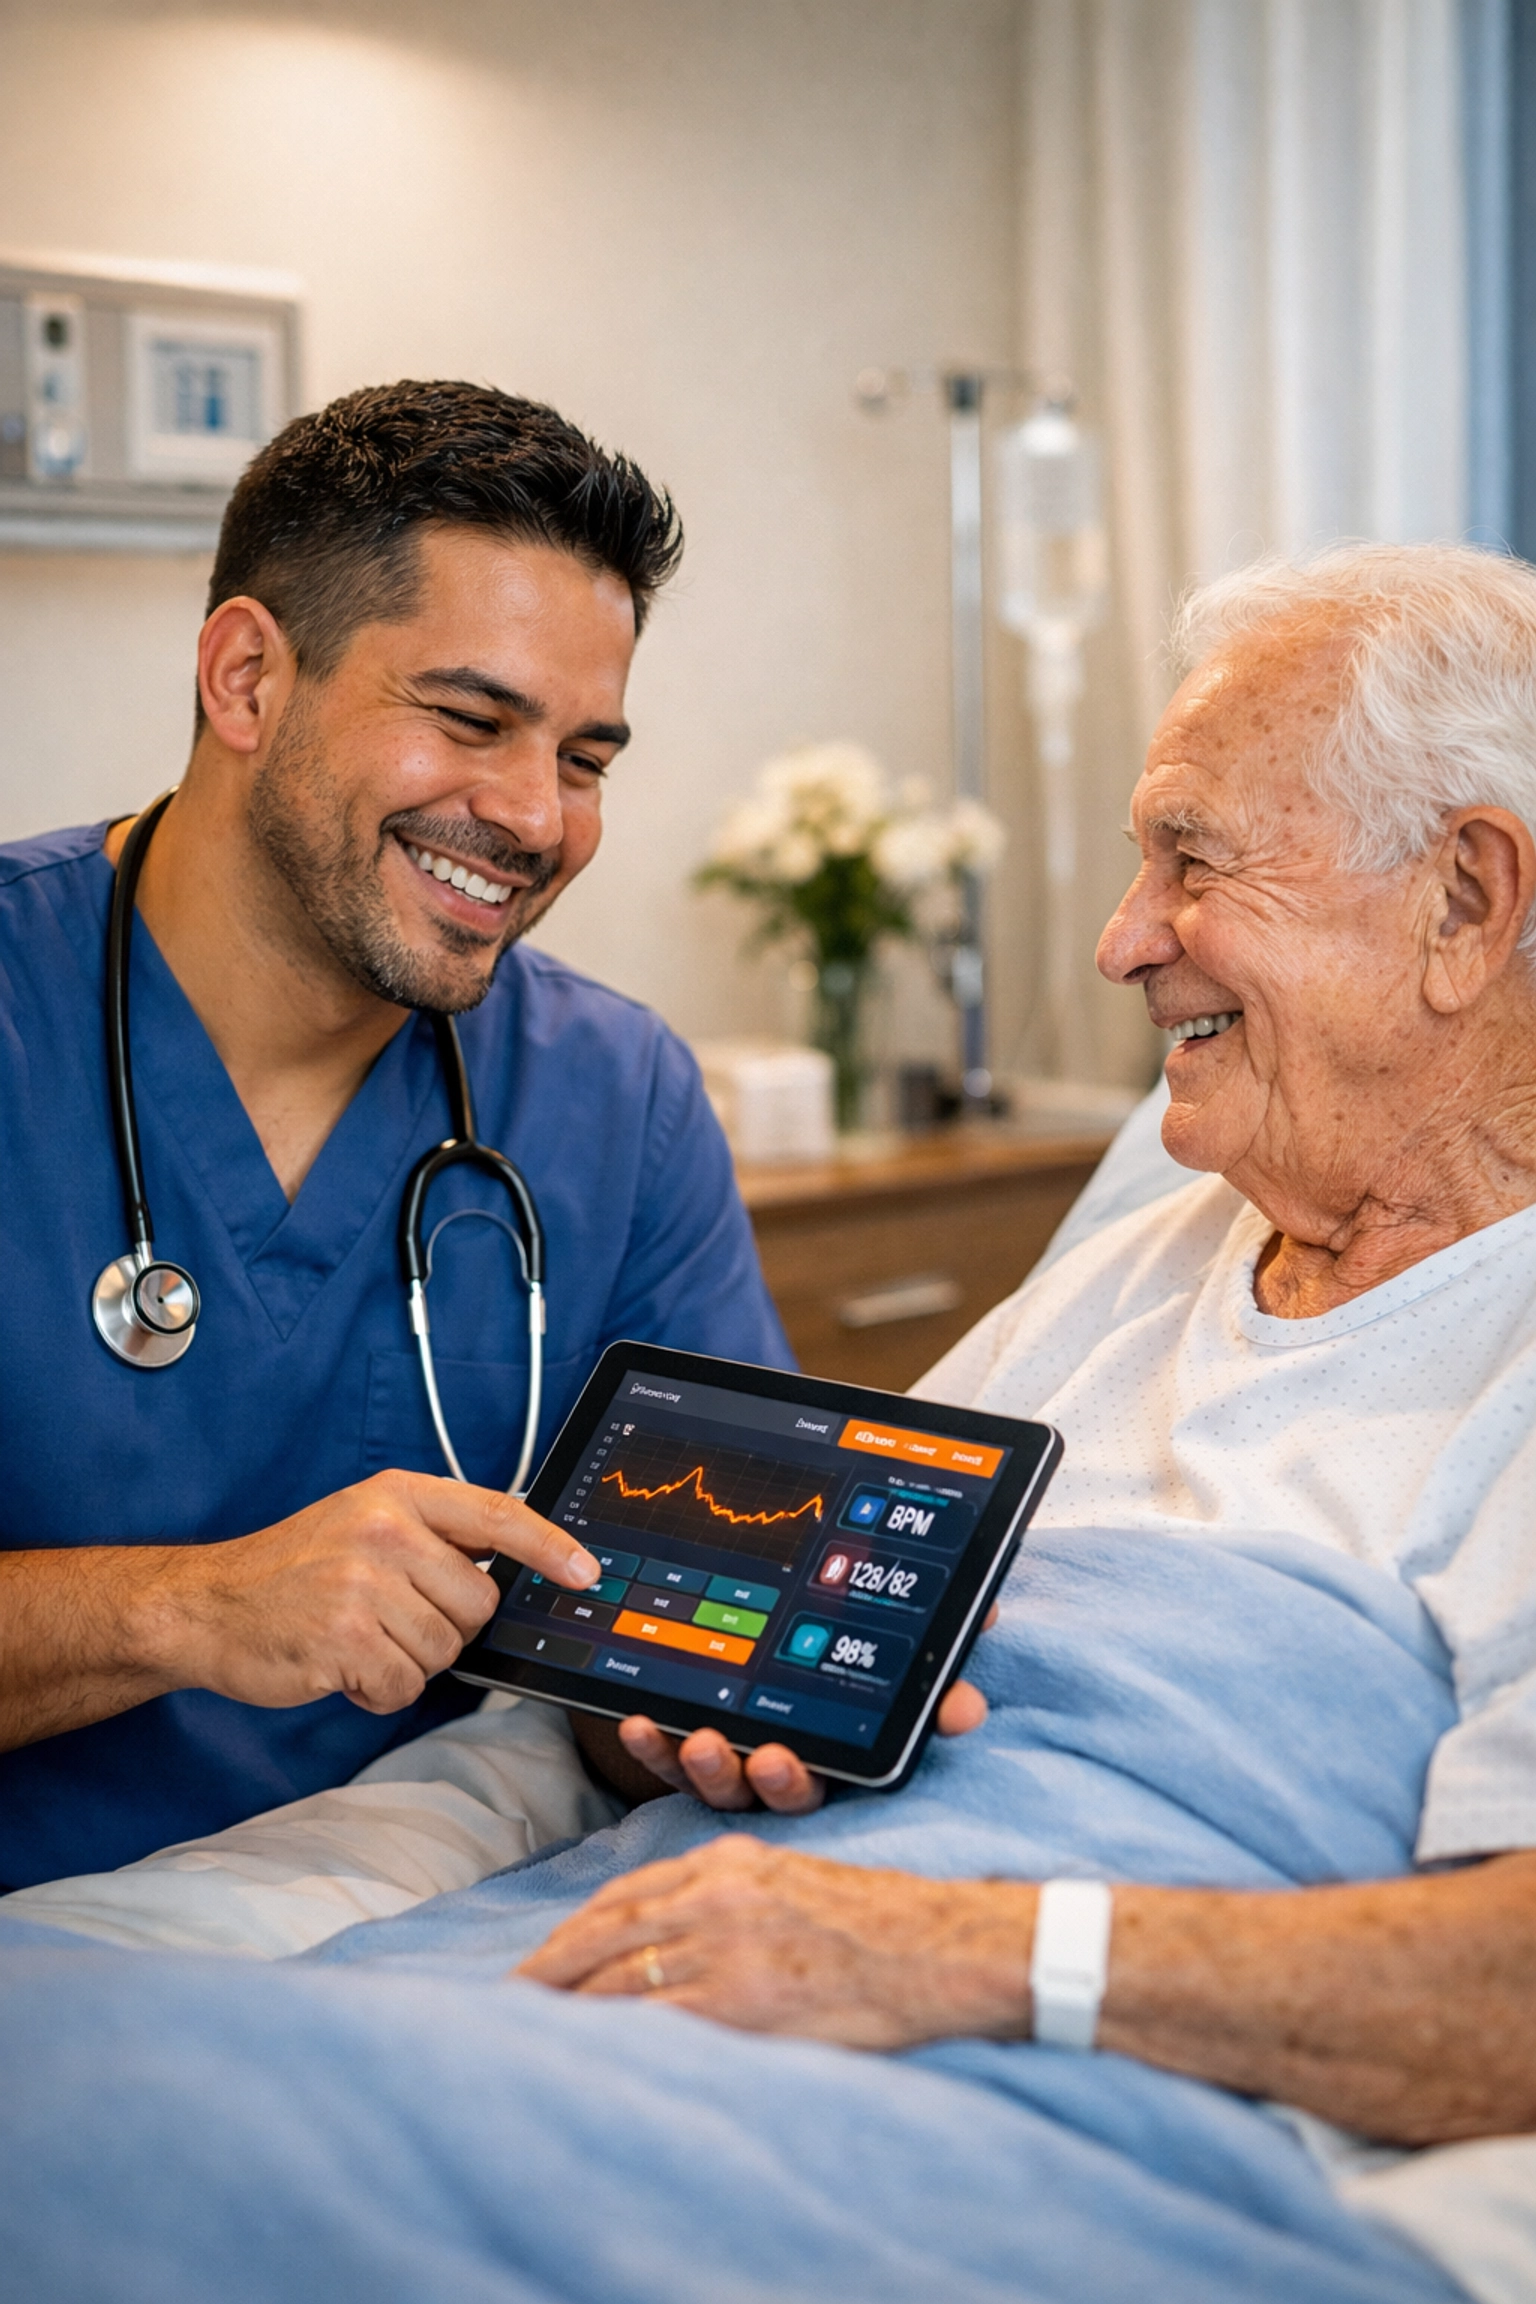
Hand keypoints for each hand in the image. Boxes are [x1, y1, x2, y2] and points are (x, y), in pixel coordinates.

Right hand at [141, 1471, 598, 1714]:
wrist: (208, 1605)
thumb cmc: (293, 1570)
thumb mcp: (364, 1522)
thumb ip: (434, 1537)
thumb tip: (517, 1571)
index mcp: (398, 1495)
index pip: (497, 1515)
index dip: (550, 1546)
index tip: (587, 1573)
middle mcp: (385, 1532)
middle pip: (479, 1603)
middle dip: (446, 1626)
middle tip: (389, 1618)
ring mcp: (363, 1585)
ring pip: (445, 1651)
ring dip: (408, 1661)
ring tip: (357, 1638)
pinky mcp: (344, 1639)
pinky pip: (404, 1687)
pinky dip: (378, 1692)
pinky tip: (342, 1667)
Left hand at [517, 1834, 1035, 2048]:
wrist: (932, 1948)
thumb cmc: (874, 1922)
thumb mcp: (789, 1881)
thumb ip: (728, 1896)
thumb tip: (676, 1935)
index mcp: (725, 1860)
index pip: (624, 1893)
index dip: (574, 1930)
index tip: (543, 1957)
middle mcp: (714, 1892)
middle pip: (604, 1930)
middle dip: (551, 1966)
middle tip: (509, 1997)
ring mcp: (724, 1943)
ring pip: (618, 1973)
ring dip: (567, 2004)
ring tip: (531, 2030)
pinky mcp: (739, 1996)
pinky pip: (655, 2015)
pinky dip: (611, 2031)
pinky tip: (586, 2050)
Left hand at [612, 1603, 998, 1813]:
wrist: (763, 1650)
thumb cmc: (840, 1659)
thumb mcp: (894, 1647)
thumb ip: (933, 1632)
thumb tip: (985, 1615)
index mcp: (840, 1753)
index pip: (848, 1771)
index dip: (839, 1770)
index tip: (793, 1754)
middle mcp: (789, 1770)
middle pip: (782, 1793)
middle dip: (774, 1781)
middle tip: (765, 1758)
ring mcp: (735, 1767)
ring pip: (723, 1786)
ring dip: (708, 1768)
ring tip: (698, 1737)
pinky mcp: (682, 1758)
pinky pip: (666, 1766)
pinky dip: (651, 1748)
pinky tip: (638, 1722)